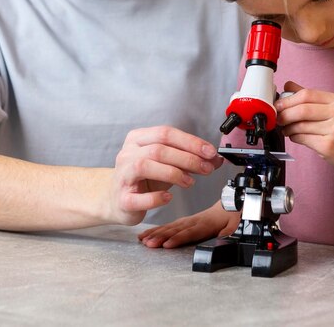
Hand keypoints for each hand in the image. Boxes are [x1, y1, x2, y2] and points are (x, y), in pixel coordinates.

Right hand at [109, 126, 223, 225]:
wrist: (118, 199)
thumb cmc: (145, 178)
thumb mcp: (167, 163)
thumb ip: (190, 159)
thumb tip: (216, 159)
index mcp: (138, 138)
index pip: (166, 133)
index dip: (190, 142)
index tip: (209, 152)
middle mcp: (127, 153)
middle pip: (158, 149)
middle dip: (187, 158)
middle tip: (206, 168)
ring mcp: (122, 175)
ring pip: (145, 166)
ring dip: (173, 173)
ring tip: (190, 182)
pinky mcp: (122, 199)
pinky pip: (138, 197)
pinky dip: (156, 198)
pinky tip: (168, 198)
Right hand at [138, 201, 240, 247]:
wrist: (235, 203)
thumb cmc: (235, 215)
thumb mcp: (238, 225)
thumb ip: (229, 234)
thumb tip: (222, 243)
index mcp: (208, 223)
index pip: (191, 231)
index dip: (179, 238)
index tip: (166, 244)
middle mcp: (196, 220)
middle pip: (177, 229)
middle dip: (161, 236)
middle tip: (148, 244)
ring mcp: (190, 220)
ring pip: (171, 226)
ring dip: (157, 233)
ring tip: (144, 240)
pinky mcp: (187, 221)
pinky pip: (171, 225)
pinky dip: (158, 229)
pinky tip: (148, 234)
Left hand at [275, 81, 333, 175]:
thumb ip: (311, 98)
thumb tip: (288, 85)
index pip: (307, 94)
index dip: (288, 99)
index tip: (278, 104)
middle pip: (302, 109)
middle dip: (285, 114)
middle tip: (278, 118)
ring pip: (300, 125)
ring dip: (288, 128)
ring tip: (286, 129)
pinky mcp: (328, 146)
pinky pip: (303, 139)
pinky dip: (294, 137)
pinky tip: (295, 137)